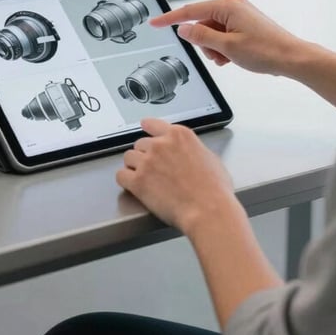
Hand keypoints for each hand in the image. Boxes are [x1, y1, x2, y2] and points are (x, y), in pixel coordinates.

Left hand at [116, 118, 235, 235]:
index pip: (153, 124)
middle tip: (153, 168)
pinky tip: (133, 186)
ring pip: (128, 157)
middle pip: (140, 143)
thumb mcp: (210, 158)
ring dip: (134, 166)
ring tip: (144, 178)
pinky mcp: (138, 181)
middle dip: (144, 155)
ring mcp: (147, 161)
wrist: (208, 210)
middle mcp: (160, 144)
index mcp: (179, 135)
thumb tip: (189, 153)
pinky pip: (121, 175)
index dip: (148, 128)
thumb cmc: (215, 190)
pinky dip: (126, 180)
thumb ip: (193, 149)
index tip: (144, 127)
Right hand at [150, 0, 302, 76]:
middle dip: (204, 43)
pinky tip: (233, 56)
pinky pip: (223, 34)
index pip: (190, 11)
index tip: (155, 22)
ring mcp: (239, 14)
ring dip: (215, 47)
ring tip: (229, 58)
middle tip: (218, 55)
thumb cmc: (267, 51)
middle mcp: (233, 5)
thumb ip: (201, 37)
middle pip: (202, 23)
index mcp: (227, 6)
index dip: (170, 19)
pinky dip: (223, 47)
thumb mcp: (227, 47)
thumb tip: (184, 30)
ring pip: (212, 31)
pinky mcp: (244, 23)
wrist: (292, 57)